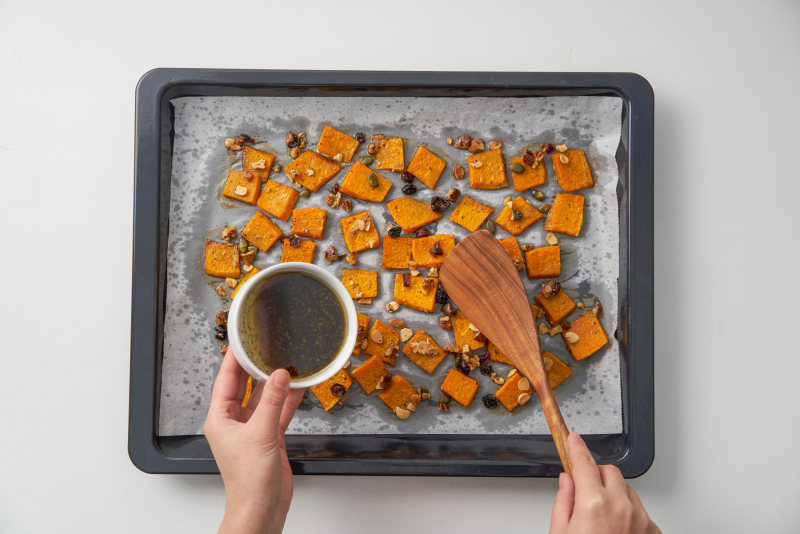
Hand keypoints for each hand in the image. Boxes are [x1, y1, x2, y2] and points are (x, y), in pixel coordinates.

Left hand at [204, 349, 304, 533]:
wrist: (261, 508)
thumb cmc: (248, 482)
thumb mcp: (260, 434)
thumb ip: (272, 402)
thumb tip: (280, 376)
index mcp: (220, 418)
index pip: (226, 380)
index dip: (234, 359)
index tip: (244, 341)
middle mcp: (234, 421)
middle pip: (245, 386)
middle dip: (257, 368)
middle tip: (267, 346)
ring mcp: (252, 429)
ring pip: (264, 397)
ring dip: (276, 384)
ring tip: (287, 363)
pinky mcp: (268, 437)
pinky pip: (278, 411)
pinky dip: (288, 400)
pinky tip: (298, 387)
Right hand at [550, 432, 659, 533]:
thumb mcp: (560, 533)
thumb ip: (563, 502)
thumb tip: (567, 482)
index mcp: (594, 504)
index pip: (584, 463)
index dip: (577, 448)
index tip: (574, 440)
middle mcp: (621, 507)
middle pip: (608, 471)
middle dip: (595, 475)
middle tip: (584, 492)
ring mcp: (640, 519)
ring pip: (626, 489)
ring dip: (613, 494)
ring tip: (602, 518)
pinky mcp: (652, 530)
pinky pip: (639, 510)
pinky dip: (628, 513)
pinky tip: (617, 529)